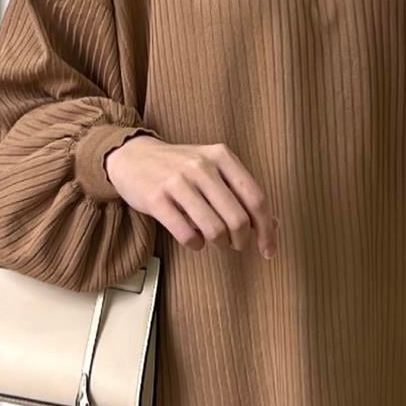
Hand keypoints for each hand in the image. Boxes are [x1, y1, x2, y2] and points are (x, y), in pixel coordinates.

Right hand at [105, 134, 279, 257]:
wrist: (133, 157)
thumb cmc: (180, 168)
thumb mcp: (213, 168)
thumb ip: (241, 192)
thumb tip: (273, 225)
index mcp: (221, 156)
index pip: (256, 198)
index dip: (267, 229)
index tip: (268, 250)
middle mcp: (201, 166)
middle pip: (238, 219)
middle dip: (241, 241)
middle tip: (236, 245)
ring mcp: (178, 181)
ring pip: (214, 230)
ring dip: (219, 244)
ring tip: (215, 241)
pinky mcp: (157, 199)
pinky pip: (187, 235)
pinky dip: (196, 244)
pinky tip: (194, 240)